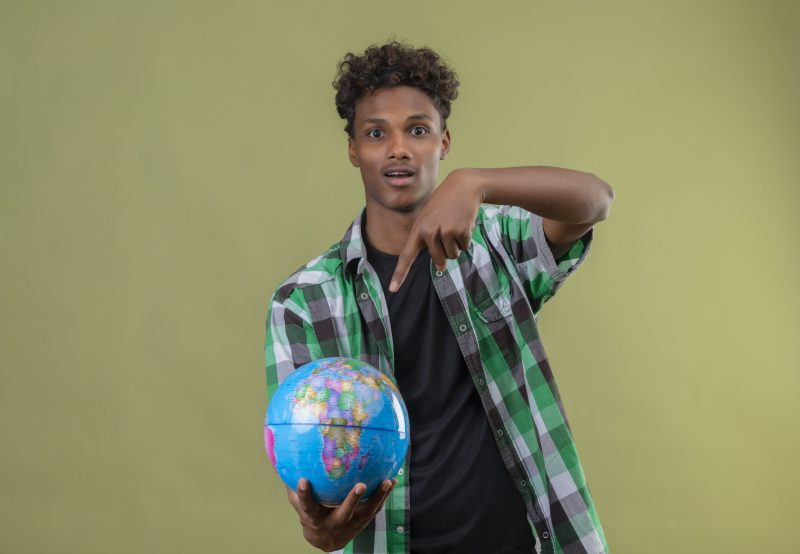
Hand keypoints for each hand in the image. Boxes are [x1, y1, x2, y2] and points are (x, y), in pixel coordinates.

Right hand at [286, 478, 396, 551]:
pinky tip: (392, 480)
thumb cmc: (311, 517)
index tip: (303, 481)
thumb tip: (287, 462)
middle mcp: (334, 523)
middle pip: (344, 513)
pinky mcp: (364, 521)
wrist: (327, 541)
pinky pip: (375, 508)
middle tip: (361, 485)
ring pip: (366, 512)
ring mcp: (351, 524)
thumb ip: (296, 489)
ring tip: (387, 481)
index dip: (305, 495)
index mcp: (315, 518)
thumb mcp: (300, 506)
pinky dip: (384, 495)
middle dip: (352, 500)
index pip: (307, 506)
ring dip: (377, 497)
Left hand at [389, 168, 482, 291]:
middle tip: (448, 230)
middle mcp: (429, 232)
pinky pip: (464, 247)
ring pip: (452, 255)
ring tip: (455, 224)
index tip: (393, 289)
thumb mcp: (431, 220)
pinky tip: (464, 222)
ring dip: (457, 244)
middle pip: (438, 259)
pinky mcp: (460, 231)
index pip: (406, 256)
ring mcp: (444, 232)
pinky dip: (466, 239)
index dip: (400, 274)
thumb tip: (440, 267)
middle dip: (446, 251)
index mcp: (418, 230)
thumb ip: (431, 243)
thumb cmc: (445, 204)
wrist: (463, 186)